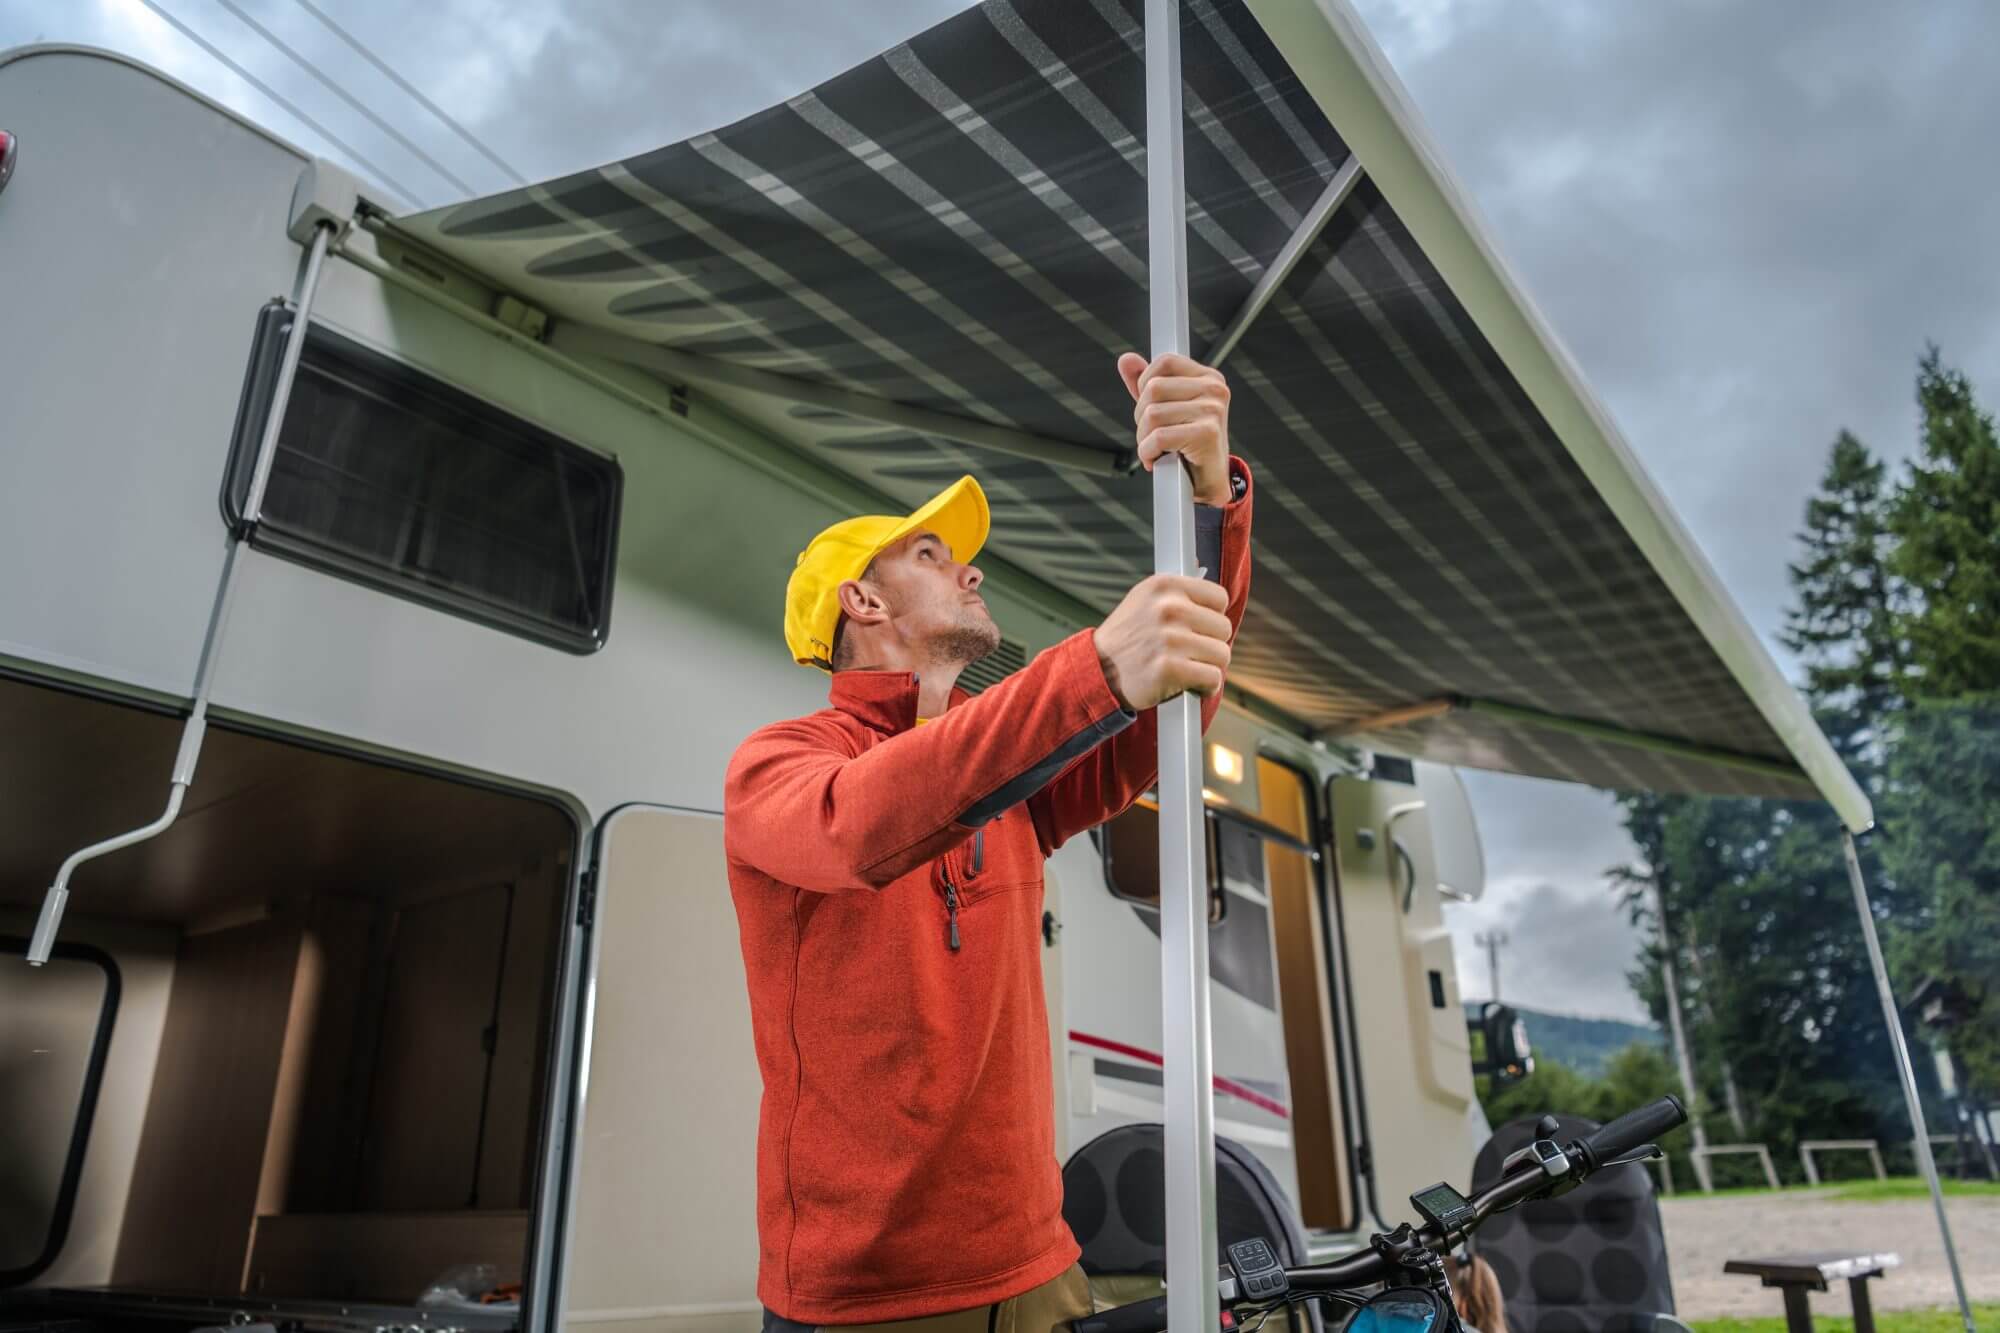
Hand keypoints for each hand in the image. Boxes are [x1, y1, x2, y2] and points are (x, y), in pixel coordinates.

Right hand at [1094, 574, 1232, 710]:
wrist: (1096, 671)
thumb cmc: (1126, 639)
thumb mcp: (1144, 600)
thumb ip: (1176, 592)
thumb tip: (1204, 574)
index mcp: (1165, 586)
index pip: (1219, 598)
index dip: (1211, 617)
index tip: (1198, 628)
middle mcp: (1169, 607)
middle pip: (1223, 628)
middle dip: (1210, 644)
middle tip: (1188, 652)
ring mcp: (1169, 638)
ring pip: (1221, 655)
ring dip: (1208, 667)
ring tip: (1186, 667)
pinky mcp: (1170, 668)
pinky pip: (1212, 678)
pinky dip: (1205, 687)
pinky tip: (1190, 684)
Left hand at [1117, 352, 1233, 505]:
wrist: (1207, 482)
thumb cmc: (1187, 444)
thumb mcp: (1166, 408)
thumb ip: (1146, 383)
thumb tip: (1126, 359)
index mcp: (1208, 377)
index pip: (1164, 362)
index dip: (1145, 384)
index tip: (1150, 407)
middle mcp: (1214, 389)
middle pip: (1153, 388)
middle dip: (1141, 417)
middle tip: (1153, 435)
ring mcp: (1213, 410)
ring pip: (1152, 414)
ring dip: (1144, 438)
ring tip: (1156, 448)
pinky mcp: (1207, 433)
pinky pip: (1159, 437)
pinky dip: (1149, 452)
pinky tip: (1157, 459)